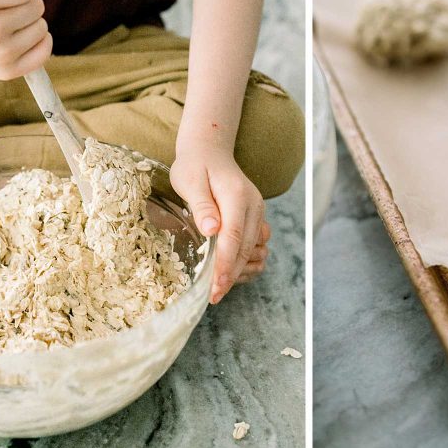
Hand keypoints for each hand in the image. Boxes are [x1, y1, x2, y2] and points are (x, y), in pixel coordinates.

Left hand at [170, 147, 269, 303]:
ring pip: (254, 249)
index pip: (234, 237)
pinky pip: (256, 244)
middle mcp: (253, 205)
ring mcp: (257, 211)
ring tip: (219, 286)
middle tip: (214, 296)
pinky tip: (228, 270)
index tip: (215, 287)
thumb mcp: (189, 181)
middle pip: (246, 248)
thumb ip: (201, 206)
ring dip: (240, 269)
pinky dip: (245, 260)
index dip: (225, 264)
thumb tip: (212, 230)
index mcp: (237, 195)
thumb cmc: (195, 165)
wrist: (209, 151)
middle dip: (230, 274)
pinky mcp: (255, 217)